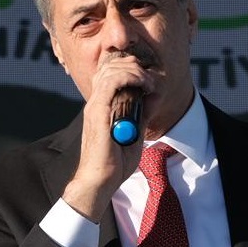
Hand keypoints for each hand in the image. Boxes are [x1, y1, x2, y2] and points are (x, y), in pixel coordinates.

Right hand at [62, 54, 153, 221]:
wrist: (100, 181)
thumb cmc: (114, 163)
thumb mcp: (134, 133)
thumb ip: (141, 114)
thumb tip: (152, 96)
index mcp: (101, 107)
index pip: (109, 74)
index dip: (128, 68)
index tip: (148, 78)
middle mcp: (95, 103)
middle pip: (109, 67)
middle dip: (132, 65)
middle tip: (149, 77)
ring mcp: (95, 106)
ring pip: (111, 70)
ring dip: (134, 70)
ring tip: (148, 81)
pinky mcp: (98, 111)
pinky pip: (112, 82)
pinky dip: (130, 77)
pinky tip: (143, 84)